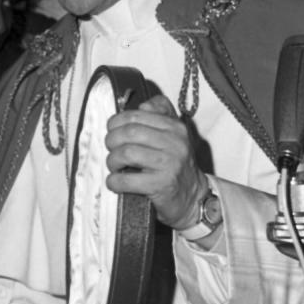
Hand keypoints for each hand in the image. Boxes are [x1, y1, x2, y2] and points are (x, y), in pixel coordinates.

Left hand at [104, 95, 207, 228]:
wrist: (192, 197)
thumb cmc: (176, 165)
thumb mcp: (174, 136)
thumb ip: (161, 114)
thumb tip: (142, 105)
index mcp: (175, 127)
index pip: (136, 115)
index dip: (116, 122)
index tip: (112, 131)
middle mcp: (175, 143)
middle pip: (130, 132)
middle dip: (112, 141)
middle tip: (111, 150)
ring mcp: (169, 164)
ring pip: (126, 153)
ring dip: (112, 161)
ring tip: (115, 166)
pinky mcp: (161, 185)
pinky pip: (126, 180)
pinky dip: (114, 181)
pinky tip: (116, 182)